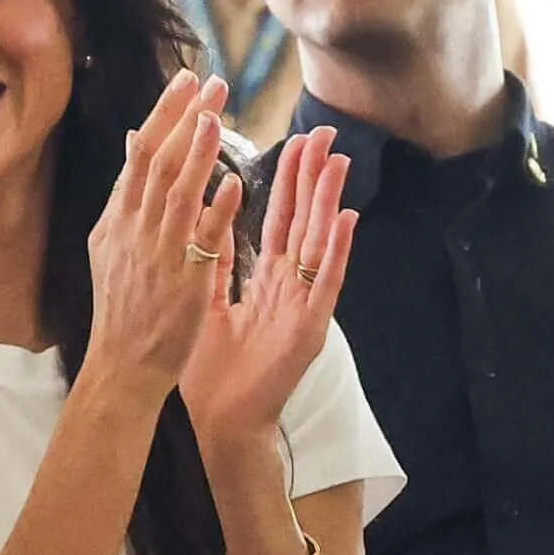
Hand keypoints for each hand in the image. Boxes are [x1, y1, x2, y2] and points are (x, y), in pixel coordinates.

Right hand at [84, 71, 241, 403]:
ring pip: (175, 193)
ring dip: (195, 151)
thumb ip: (128, 196)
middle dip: (182, 118)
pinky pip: (199, 240)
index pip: (139, 155)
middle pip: (156, 162)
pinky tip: (231, 182)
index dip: (165, 115)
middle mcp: (131, 231)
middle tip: (208, 80)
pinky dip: (214, 209)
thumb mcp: (111, 247)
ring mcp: (155, 255)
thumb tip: (136, 142)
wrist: (121, 366)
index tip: (187, 81)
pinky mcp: (180, 282)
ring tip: (216, 114)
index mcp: (116, 221)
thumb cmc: (123, 310)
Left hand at [178, 127, 356, 450]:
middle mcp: (290, 286)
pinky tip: (348, 220)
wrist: (220, 420)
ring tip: (338, 161)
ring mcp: (303, 305)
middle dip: (313, 178)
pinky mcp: (310, 328)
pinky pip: (327, 282)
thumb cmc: (213, 367)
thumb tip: (206, 212)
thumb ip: (214, 257)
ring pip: (320, 243)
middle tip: (323, 134)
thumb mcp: (208, 298)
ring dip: (330, 201)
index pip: (279, 219)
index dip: (287, 181)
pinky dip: (338, 250)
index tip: (292, 140)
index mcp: (267, 279)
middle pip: (304, 222)